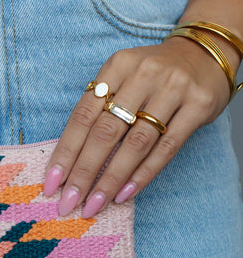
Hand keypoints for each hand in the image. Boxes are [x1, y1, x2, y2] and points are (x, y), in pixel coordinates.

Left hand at [42, 35, 238, 216]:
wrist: (205, 53)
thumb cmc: (153, 76)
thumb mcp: (122, 77)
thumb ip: (100, 110)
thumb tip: (70, 161)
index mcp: (117, 66)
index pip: (83, 115)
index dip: (66, 152)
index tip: (52, 183)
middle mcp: (144, 75)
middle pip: (106, 132)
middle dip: (84, 172)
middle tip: (69, 202)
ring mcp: (174, 89)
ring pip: (136, 144)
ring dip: (112, 179)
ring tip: (95, 203)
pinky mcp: (198, 106)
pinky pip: (166, 148)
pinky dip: (143, 174)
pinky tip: (125, 193)